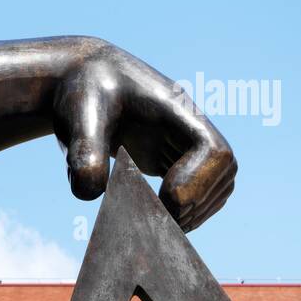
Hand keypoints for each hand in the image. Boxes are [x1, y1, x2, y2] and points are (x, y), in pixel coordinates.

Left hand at [52, 43, 235, 231]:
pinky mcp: (170, 157)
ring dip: (195, 210)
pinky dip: (186, 211)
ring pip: (217, 183)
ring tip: (155, 221)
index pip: (214, 149)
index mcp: (174, 108)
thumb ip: (84, 150)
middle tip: (156, 217)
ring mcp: (181, 142)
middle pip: (224, 170)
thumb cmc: (80, 90)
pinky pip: (199, 189)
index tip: (163, 196)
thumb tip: (91, 194)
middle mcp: (186, 126)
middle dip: (197, 201)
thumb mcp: (76, 114)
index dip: (199, 181)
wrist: (77, 79)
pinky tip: (152, 215)